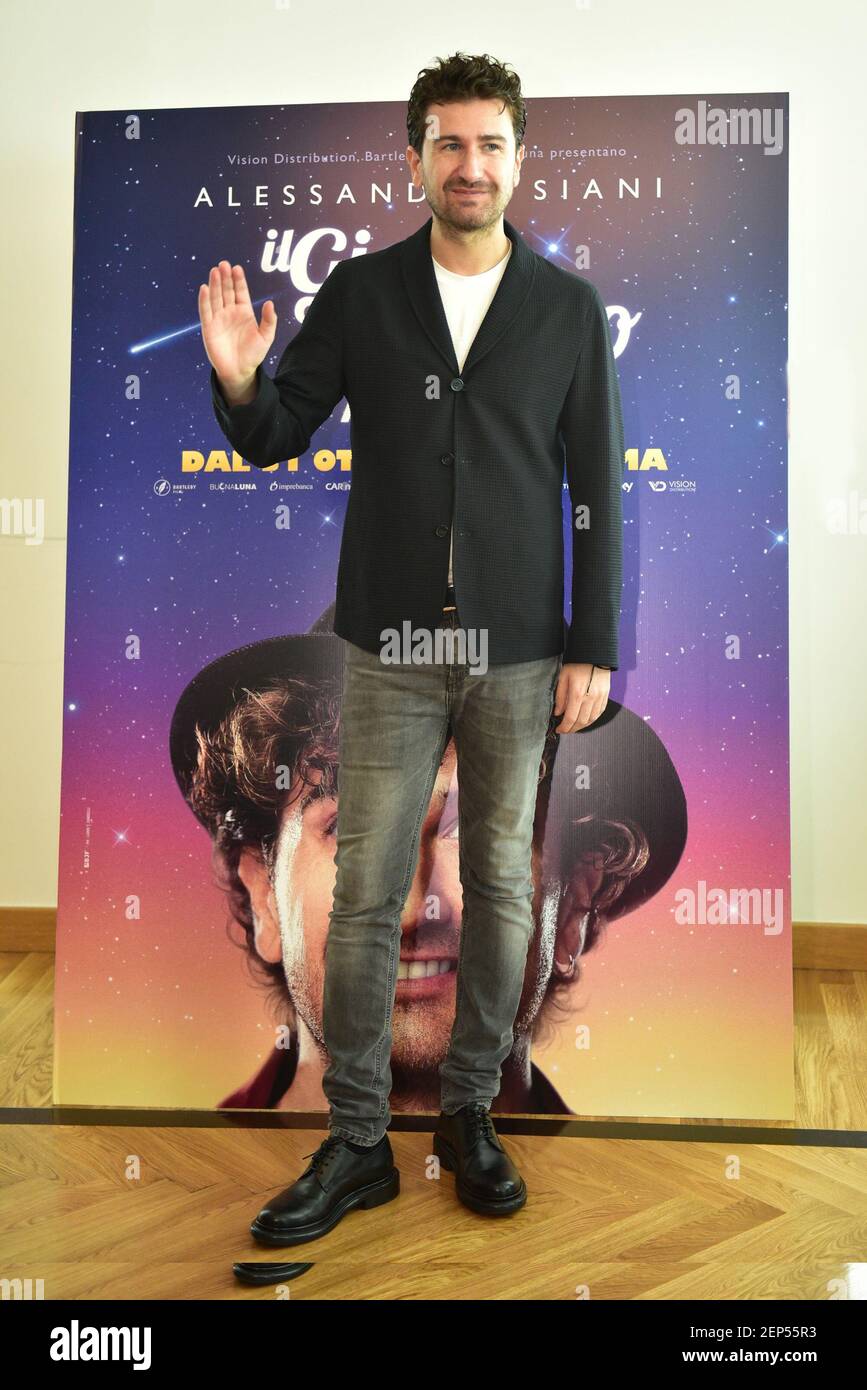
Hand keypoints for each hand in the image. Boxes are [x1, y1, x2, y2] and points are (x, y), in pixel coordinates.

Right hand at [198, 260, 276, 392]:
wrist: (240, 371)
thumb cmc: (254, 355)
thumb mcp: (266, 337)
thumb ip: (269, 321)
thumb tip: (270, 303)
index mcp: (244, 312)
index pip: (240, 291)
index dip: (239, 280)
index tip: (237, 268)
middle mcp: (230, 312)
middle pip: (227, 290)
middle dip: (225, 277)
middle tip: (224, 264)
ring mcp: (219, 318)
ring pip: (216, 297)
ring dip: (214, 284)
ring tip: (215, 271)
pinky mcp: (209, 327)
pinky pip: (206, 311)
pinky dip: (204, 300)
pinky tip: (204, 288)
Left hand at [552, 662, 609, 732]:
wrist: (595, 653)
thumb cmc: (577, 663)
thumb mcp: (563, 677)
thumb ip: (560, 697)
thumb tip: (558, 713)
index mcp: (577, 693)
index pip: (570, 718)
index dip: (564, 727)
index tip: (559, 730)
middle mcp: (590, 697)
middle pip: (581, 721)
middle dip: (572, 729)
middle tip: (565, 730)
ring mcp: (600, 697)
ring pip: (591, 719)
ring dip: (582, 726)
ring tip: (574, 727)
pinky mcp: (606, 695)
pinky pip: (600, 713)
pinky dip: (592, 719)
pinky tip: (585, 720)